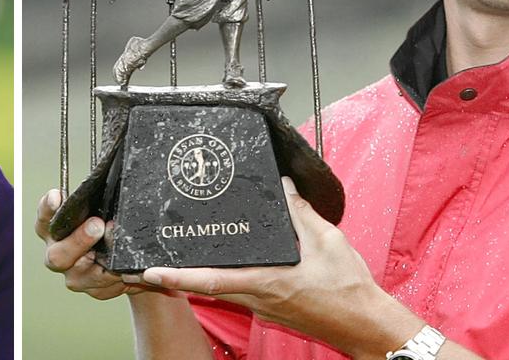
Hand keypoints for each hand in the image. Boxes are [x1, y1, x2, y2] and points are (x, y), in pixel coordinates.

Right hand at [35, 189, 149, 299]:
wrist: (126, 252)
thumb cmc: (107, 221)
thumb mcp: (101, 207)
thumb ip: (95, 197)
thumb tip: (101, 179)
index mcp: (53, 229)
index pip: (44, 217)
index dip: (48, 207)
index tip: (58, 196)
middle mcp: (58, 254)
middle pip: (57, 256)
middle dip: (78, 241)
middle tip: (97, 225)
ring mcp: (75, 275)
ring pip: (81, 276)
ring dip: (102, 265)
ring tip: (119, 253)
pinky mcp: (95, 290)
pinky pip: (104, 289)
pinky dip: (119, 279)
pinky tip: (131, 272)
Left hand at [141, 177, 415, 357]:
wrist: (365, 323)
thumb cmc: (348, 288)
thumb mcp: (326, 242)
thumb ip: (300, 213)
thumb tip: (283, 186)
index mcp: (265, 283)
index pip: (210, 281)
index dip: (177, 277)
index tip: (149, 271)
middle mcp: (256, 298)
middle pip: (204, 288)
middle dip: (173, 278)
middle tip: (143, 265)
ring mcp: (261, 305)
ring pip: (217, 290)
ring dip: (190, 279)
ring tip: (167, 261)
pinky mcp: (269, 306)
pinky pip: (233, 291)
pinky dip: (214, 279)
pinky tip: (210, 264)